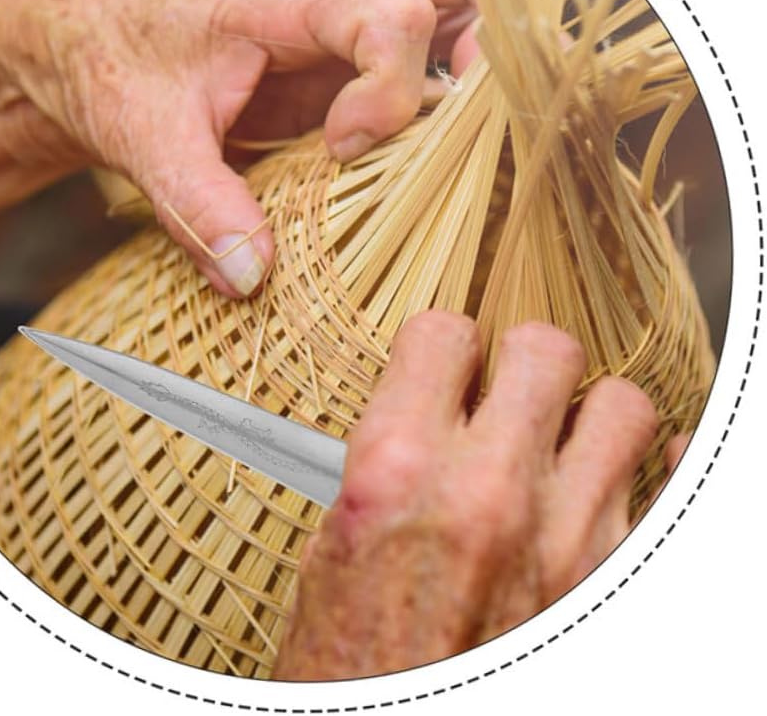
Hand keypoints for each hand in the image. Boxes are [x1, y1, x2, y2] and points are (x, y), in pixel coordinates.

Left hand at [0, 0, 475, 297]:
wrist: (87, 48)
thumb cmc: (112, 68)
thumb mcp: (145, 140)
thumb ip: (199, 206)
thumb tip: (255, 275)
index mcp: (284, 0)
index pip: (390, 14)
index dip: (388, 89)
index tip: (343, 148)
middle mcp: (330, 1)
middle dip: (487, 37)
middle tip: (466, 118)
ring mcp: (344, 32)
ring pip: (453, 9)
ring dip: (474, 69)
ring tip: (461, 142)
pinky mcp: (344, 68)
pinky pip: (423, 63)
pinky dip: (444, 101)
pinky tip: (430, 157)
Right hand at [272, 313, 683, 680]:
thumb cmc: (357, 666)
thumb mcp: (331, 549)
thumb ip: (386, 462)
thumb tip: (421, 408)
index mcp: (399, 472)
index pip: (445, 335)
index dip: (442, 349)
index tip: (443, 370)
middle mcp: (489, 494)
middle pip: (545, 350)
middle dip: (522, 364)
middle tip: (506, 395)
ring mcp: (566, 541)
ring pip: (621, 407)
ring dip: (588, 416)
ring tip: (559, 440)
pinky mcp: (613, 585)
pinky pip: (669, 489)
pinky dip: (653, 473)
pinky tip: (619, 475)